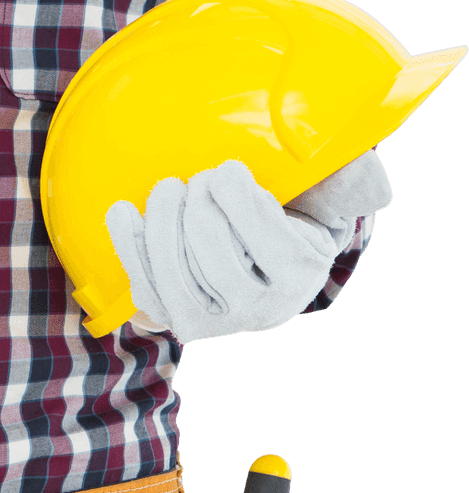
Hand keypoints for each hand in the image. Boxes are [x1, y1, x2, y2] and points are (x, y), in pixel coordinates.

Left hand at [106, 152, 391, 342]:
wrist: (264, 265)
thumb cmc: (291, 215)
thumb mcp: (326, 195)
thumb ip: (344, 179)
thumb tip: (369, 187)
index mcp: (300, 276)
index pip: (268, 241)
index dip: (239, 200)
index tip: (227, 171)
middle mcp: (257, 310)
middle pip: (216, 259)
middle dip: (201, 206)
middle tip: (199, 177)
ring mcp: (211, 322)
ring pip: (175, 276)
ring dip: (164, 222)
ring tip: (169, 189)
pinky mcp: (173, 319)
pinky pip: (144, 287)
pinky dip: (129, 246)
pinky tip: (123, 210)